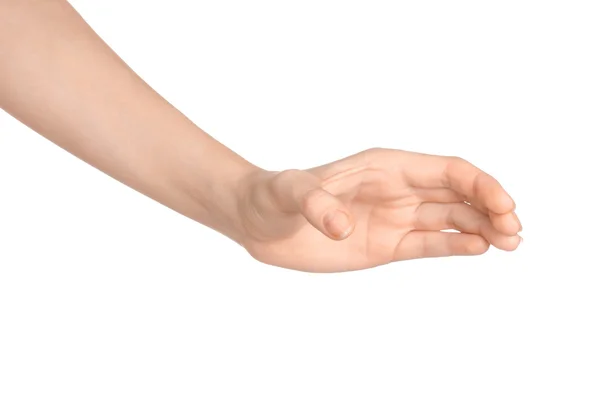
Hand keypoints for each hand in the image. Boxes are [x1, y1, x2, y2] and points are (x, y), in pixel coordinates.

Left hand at [238, 148, 521, 271]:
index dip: (479, 185)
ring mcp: (395, 218)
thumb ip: (314, 203)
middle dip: (491, 208)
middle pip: (458, 194)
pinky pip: (428, 244)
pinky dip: (454, 247)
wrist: (260, 223)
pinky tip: (478, 250)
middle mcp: (398, 189)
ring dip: (482, 229)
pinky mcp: (387, 245)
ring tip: (510, 244)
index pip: (446, 170)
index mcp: (386, 166)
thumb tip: (340, 226)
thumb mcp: (290, 192)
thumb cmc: (275, 197)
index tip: (502, 206)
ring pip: (451, 220)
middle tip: (515, 232)